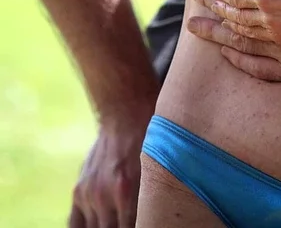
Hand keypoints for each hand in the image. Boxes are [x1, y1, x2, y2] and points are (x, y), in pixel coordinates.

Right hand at [68, 98, 154, 227]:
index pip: (134, 227)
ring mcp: (88, 195)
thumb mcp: (157, 169)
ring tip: (116, 220)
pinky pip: (74, 225)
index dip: (143, 226)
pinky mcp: (78, 192)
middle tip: (132, 221)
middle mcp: (103, 197)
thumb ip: (152, 199)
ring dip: (107, 227)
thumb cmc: (151, 139)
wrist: (126, 113)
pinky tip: (96, 226)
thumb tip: (155, 217)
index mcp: (126, 193)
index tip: (148, 223)